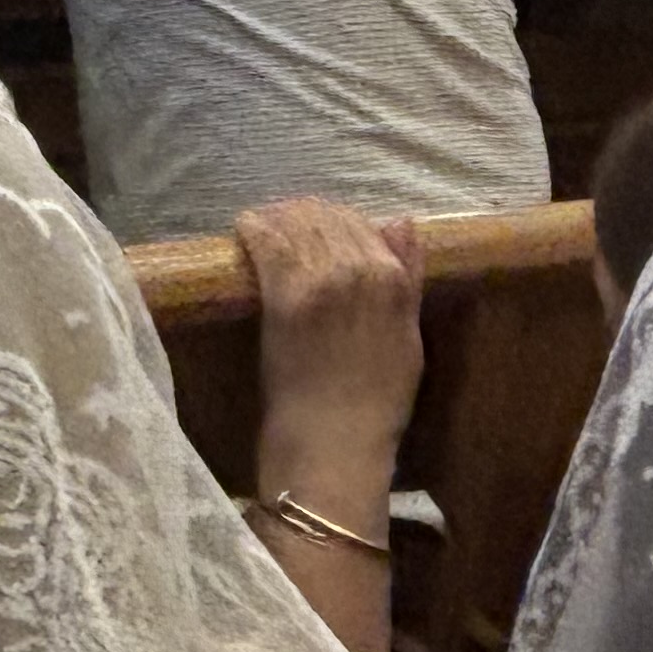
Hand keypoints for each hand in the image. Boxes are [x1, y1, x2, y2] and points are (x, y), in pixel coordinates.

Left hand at [236, 199, 424, 464]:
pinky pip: (266, 241)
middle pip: (326, 217)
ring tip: (262, 225)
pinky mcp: (284, 295)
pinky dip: (253, 229)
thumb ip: (407, 277)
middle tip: (282, 223)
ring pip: (295, 223)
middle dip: (303, 215)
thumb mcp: (408, 336)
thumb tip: (401, 222)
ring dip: (277, 218)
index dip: (335, 220)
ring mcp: (322, 280)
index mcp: (394, 280)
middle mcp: (361, 269)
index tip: (314, 226)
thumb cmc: (376, 399)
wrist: (335, 437)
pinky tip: (244, 231)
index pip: (361, 223)